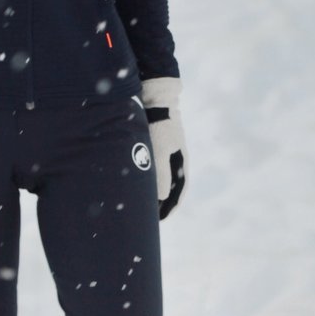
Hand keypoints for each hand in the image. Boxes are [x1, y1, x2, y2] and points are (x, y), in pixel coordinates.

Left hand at [141, 77, 187, 219]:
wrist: (155, 95)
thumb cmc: (158, 124)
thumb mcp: (160, 151)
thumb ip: (161, 175)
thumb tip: (163, 198)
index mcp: (181, 163)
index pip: (179, 192)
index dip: (170, 207)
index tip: (160, 220)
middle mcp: (175, 158)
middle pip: (170, 186)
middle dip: (160, 201)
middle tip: (148, 215)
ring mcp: (165, 149)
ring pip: (159, 176)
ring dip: (152, 189)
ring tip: (139, 200)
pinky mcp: (153, 142)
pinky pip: (150, 165)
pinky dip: (145, 175)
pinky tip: (133, 178)